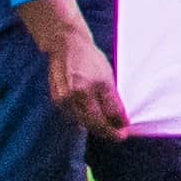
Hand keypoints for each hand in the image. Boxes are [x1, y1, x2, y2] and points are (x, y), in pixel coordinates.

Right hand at [22, 0, 126, 138]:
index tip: (123, 134)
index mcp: (90, 88)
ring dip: (95, 126)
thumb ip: (114, 101)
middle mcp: (75, 96)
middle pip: (92, 123)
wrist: (66, 46)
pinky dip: (84, 118)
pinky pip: (73, 116)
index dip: (114, 129)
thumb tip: (123, 121)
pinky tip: (92, 116)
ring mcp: (63, 99)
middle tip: (118, 133)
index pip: (104, 117)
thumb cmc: (90, 60)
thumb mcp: (107, 78)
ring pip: (82, 122)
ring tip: (108, 124)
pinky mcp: (56, 100)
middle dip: (106, 131)